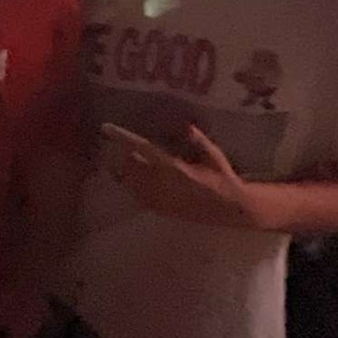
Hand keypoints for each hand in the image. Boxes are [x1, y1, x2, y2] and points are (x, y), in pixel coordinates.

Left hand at [102, 123, 261, 229]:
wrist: (231, 209)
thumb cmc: (224, 179)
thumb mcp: (215, 156)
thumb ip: (200, 141)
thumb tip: (187, 126)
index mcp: (175, 166)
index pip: (142, 147)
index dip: (123, 137)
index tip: (106, 128)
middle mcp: (164, 183)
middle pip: (129, 166)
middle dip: (122, 157)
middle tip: (120, 150)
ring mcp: (162, 198)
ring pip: (131, 183)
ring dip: (124, 173)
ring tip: (119, 166)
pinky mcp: (164, 210)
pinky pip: (139, 199)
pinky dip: (132, 189)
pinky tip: (132, 184)